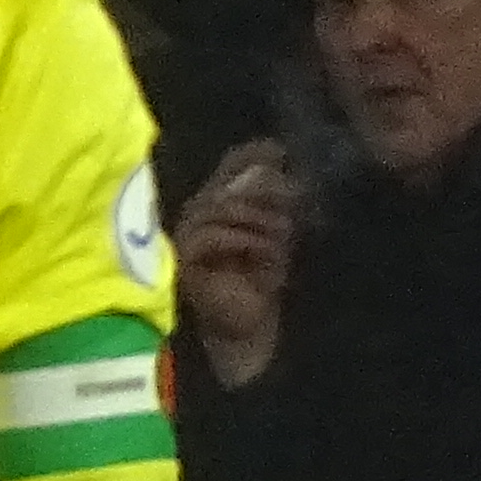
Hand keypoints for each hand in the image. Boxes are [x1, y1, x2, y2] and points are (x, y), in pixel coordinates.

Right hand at [171, 140, 296, 391]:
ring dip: (259, 221)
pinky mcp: (185, 259)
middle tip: (294, 210)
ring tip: (284, 238)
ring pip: (221, 207)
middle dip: (267, 194)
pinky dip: (244, 241)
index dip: (256, 155)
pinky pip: (212, 235)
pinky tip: (265, 253)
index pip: (232, 163)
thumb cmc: (262, 280)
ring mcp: (187, 235)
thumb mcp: (278, 230)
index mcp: (220, 199)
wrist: (247, 327)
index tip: (283, 154)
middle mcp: (198, 211)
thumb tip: (279, 154)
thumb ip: (275, 196)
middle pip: (230, 184)